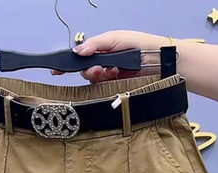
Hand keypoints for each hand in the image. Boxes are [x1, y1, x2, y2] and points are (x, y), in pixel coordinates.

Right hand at [51, 30, 172, 82]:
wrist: (161, 61)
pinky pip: (104, 90)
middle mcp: (105, 64)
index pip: (82, 57)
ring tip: (110, 71)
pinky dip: (106, 84)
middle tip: (98, 69)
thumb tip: (78, 51)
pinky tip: (115, 76)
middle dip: (88, 70)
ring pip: (94, 81)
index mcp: (103, 50)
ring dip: (98, 77)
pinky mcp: (117, 88)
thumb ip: (96, 43)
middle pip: (86, 71)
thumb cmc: (142, 45)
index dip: (69, 63)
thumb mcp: (116, 38)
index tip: (56, 70)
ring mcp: (111, 77)